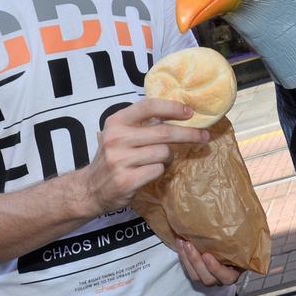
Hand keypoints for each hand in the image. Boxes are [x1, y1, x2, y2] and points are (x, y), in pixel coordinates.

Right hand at [80, 98, 210, 214]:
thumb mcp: (121, 134)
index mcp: (116, 121)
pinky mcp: (126, 180)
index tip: (190, 112)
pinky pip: (158, 170)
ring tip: (157, 160)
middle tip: (204, 136)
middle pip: (163, 132)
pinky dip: (159, 171)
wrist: (91, 188)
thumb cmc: (115, 157)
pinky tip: (148, 172)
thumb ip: (144, 123)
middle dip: (189, 134)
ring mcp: (119, 160)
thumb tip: (182, 112)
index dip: (172, 108)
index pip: (148, 106)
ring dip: (168, 158)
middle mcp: (116, 138)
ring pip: (163, 153)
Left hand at [176, 237, 243, 286]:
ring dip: (186, 258)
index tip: (207, 255)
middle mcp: (220, 279)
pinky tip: (180, 243)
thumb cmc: (237, 245)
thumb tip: (249, 219)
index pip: (226, 277)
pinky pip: (187, 270)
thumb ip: (240, 239)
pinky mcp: (196, 273)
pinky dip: (182, 257)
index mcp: (234, 273)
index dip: (215, 268)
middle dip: (196, 261)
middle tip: (189, 244)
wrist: (227, 247)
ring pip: (195, 275)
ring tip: (182, 242)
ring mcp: (207, 277)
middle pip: (207, 278)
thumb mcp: (242, 244)